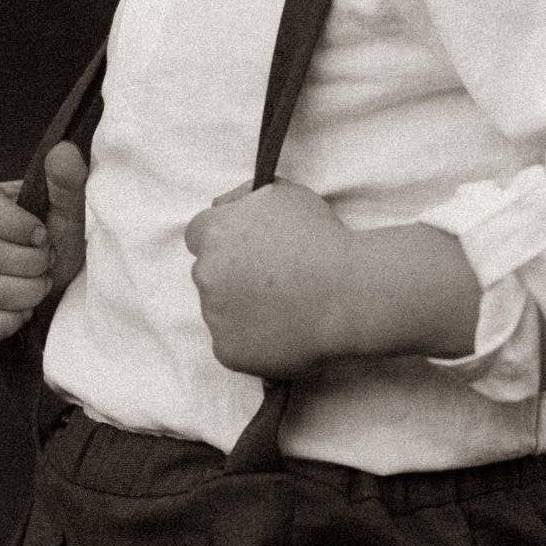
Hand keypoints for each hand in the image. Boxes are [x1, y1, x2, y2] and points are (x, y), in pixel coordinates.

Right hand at [0, 142, 85, 347]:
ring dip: (25, 294)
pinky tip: (20, 313)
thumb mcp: (62, 217)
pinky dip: (7, 322)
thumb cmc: (45, 249)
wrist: (38, 295)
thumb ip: (66, 185)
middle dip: (31, 266)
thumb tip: (64, 151)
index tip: (43, 236)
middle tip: (46, 266)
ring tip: (37, 288)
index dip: (19, 227)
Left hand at [183, 180, 481, 377]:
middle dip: (231, 277)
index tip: (248, 252)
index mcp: (213, 233)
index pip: (198, 236)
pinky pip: (232, 346)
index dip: (224, 243)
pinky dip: (252, 343)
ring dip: (242, 310)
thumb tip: (221, 206)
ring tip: (285, 308)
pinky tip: (282, 332)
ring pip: (220, 312)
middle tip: (273, 282)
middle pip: (208, 275)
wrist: (347, 293)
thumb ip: (243, 195)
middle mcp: (205, 274)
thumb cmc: (322, 238)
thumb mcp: (284, 193)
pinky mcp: (227, 351)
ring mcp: (214, 316)